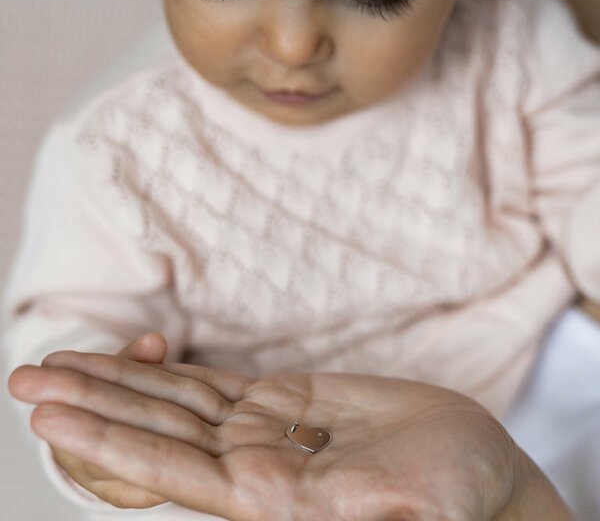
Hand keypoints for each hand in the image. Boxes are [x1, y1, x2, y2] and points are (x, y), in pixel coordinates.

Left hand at [10, 347, 524, 519]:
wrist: (474, 467)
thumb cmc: (459, 494)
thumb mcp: (421, 506)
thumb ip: (361, 514)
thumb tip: (294, 508)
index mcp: (274, 500)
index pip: (173, 470)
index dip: (111, 440)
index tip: (52, 412)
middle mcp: (254, 467)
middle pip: (156, 430)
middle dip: (91, 404)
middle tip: (25, 376)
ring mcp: (266, 430)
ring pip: (175, 402)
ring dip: (117, 382)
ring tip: (57, 362)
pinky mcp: (285, 401)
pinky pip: (213, 384)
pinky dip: (168, 370)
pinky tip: (133, 358)